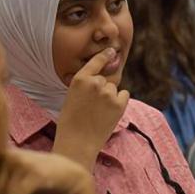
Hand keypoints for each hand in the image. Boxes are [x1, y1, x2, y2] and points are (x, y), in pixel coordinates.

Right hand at [54, 48, 129, 169]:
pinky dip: (119, 102)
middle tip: (92, 107)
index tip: (112, 50)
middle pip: (105, 80)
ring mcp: (108, 93)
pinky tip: (109, 113)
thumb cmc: (70, 122)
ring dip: (110, 97)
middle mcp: (95, 82)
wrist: (77, 143)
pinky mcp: (119, 104)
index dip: (105, 55)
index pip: (96, 61)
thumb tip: (101, 80)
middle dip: (102, 89)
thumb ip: (85, 85)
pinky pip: (124, 95)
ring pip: (114, 89)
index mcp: (80, 79)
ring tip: (99, 113)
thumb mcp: (71, 97)